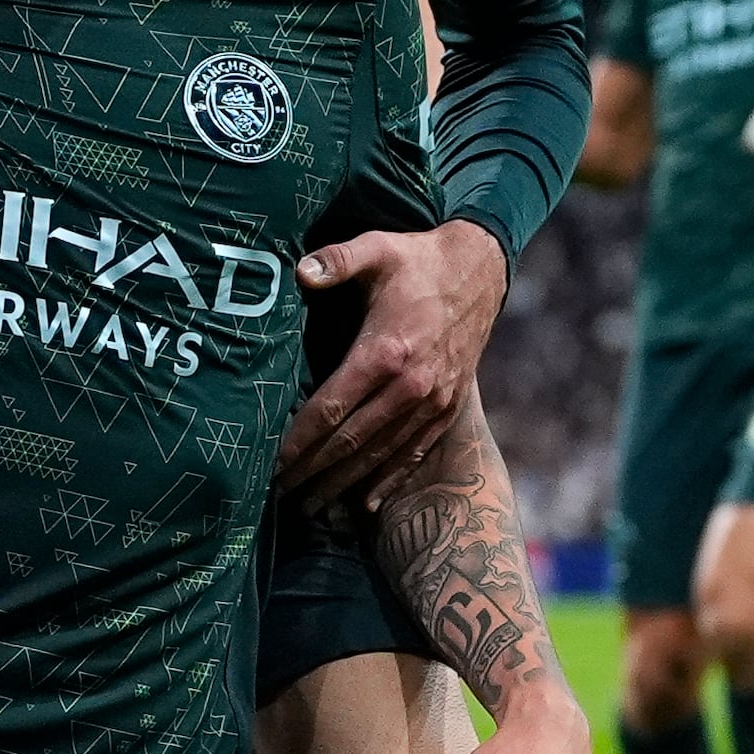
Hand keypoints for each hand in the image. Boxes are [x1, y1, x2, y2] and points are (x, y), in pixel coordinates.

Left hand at [282, 219, 510, 502]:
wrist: (481, 271)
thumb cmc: (418, 260)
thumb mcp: (377, 249)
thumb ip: (337, 259)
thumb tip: (300, 271)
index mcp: (386, 352)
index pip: (331, 407)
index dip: (299, 439)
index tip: (272, 463)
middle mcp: (410, 386)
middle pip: (351, 440)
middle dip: (312, 470)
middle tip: (278, 493)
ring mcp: (433, 401)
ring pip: (381, 454)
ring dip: (344, 482)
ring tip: (311, 504)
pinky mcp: (449, 406)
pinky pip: (415, 452)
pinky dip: (390, 479)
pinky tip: (367, 504)